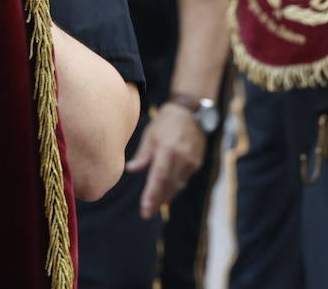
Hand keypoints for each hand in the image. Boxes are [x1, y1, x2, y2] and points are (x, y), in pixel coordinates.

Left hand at [125, 104, 206, 218]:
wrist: (190, 113)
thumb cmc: (166, 122)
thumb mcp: (151, 135)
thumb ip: (142, 155)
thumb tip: (130, 169)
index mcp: (168, 150)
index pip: (159, 178)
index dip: (152, 195)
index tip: (145, 209)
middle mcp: (182, 158)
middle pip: (169, 186)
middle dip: (158, 201)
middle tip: (147, 213)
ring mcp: (191, 162)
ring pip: (177, 185)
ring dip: (166, 196)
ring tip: (154, 206)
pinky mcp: (196, 163)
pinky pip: (183, 180)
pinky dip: (174, 187)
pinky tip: (166, 193)